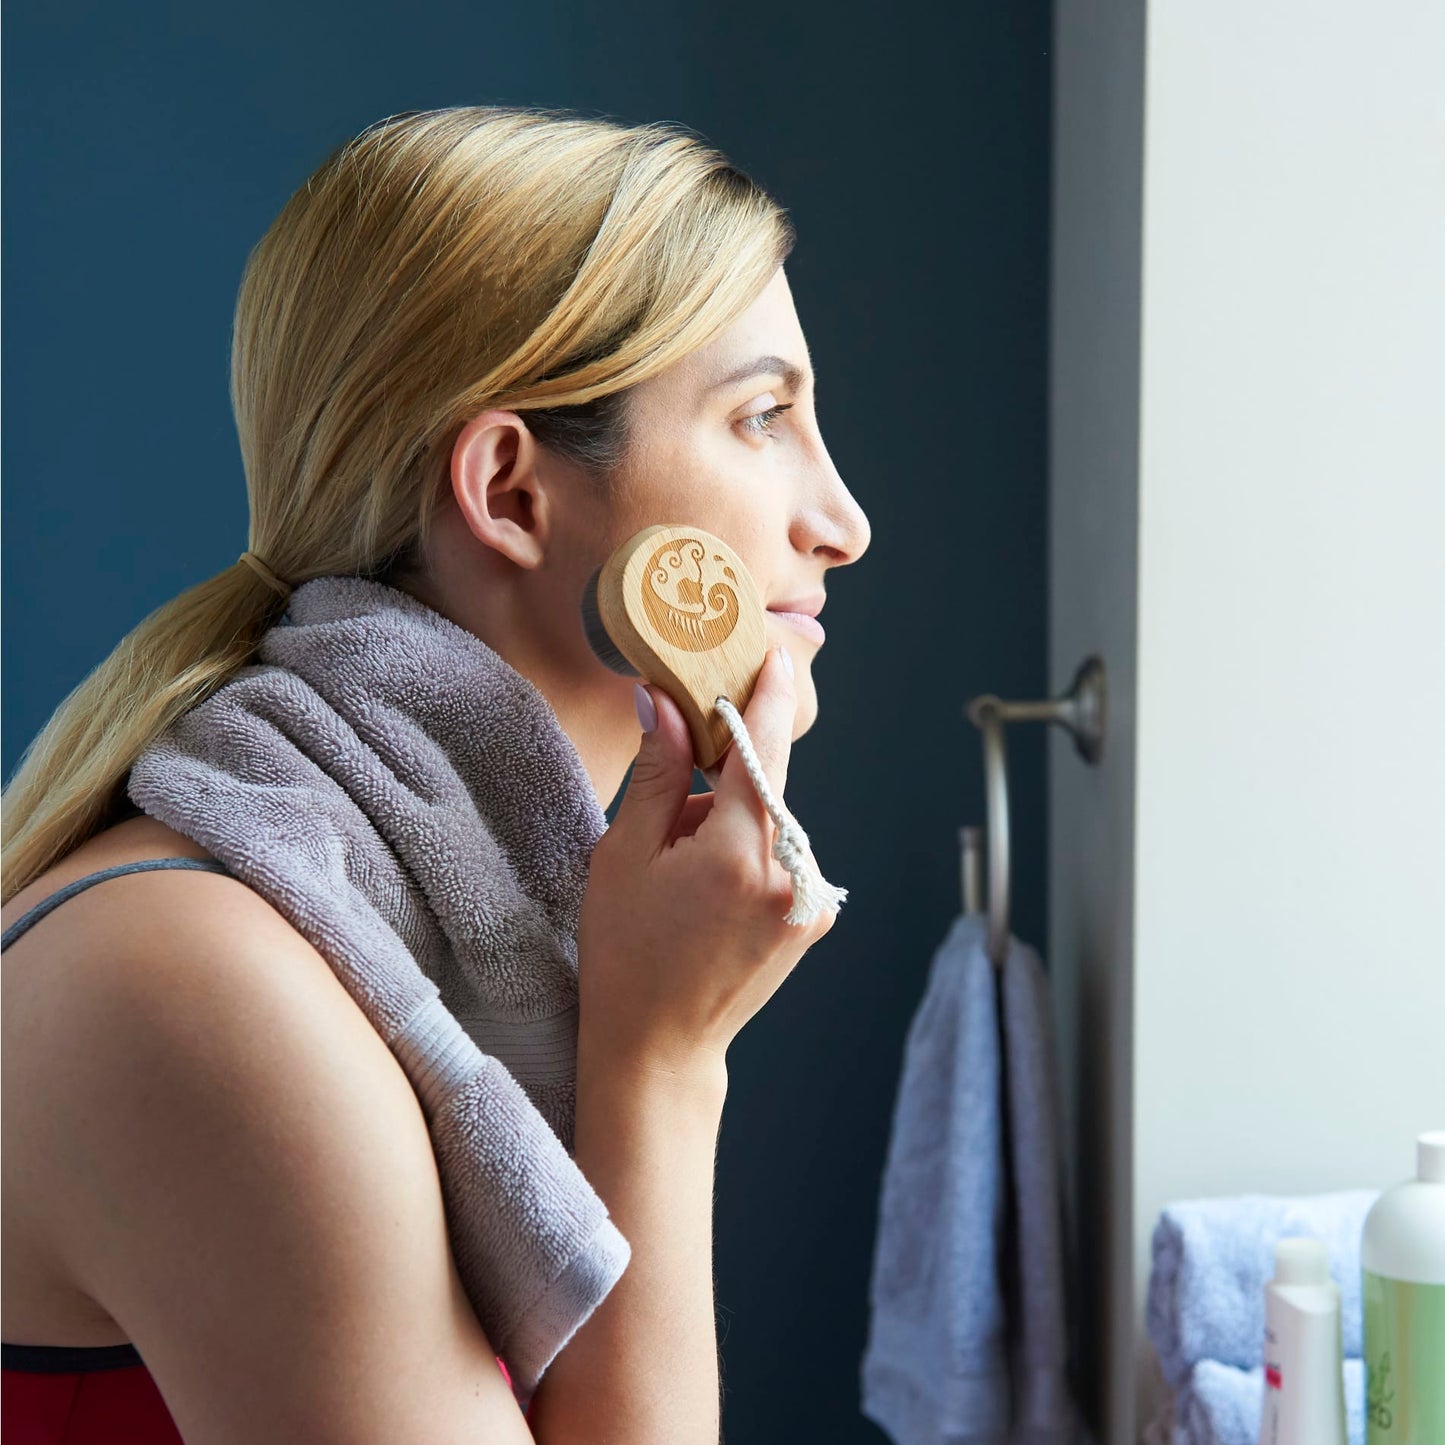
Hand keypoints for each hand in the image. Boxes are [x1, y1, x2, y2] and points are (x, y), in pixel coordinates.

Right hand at [576, 647, 836, 1072]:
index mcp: (739, 854)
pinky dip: (749, 855)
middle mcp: (790, 874)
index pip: (761, 749)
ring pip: (770, 821)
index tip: (771, 651)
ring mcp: (811, 900)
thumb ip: (655, 774)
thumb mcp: (623, 857)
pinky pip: (783, 855)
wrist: (661, 1047)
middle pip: (760, 786)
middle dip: (715, 789)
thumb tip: (661, 701)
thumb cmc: (627, 955)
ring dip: (731, 826)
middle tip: (667, 835)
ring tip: (686, 882)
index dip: (765, 694)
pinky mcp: (816, 916)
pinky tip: (712, 898)